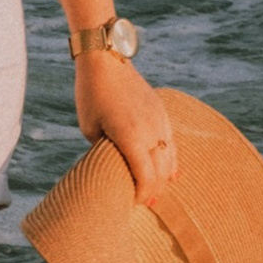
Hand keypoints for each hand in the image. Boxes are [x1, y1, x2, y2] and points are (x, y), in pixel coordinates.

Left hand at [76, 51, 176, 203]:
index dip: (142, 194)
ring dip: (163, 178)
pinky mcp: (162, 112)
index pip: (145, 176)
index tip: (134, 203)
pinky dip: (172, 160)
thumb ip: (104, 149)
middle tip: (143, 203)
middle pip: (160, 171)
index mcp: (130, 136)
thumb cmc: (91, 94)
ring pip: (170, 158)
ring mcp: (159, 120)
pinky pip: (172, 142)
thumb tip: (113, 167)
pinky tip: (172, 174)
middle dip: (153, 190)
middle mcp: (150, 130)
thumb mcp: (89, 128)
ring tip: (155, 192)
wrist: (106, 59)